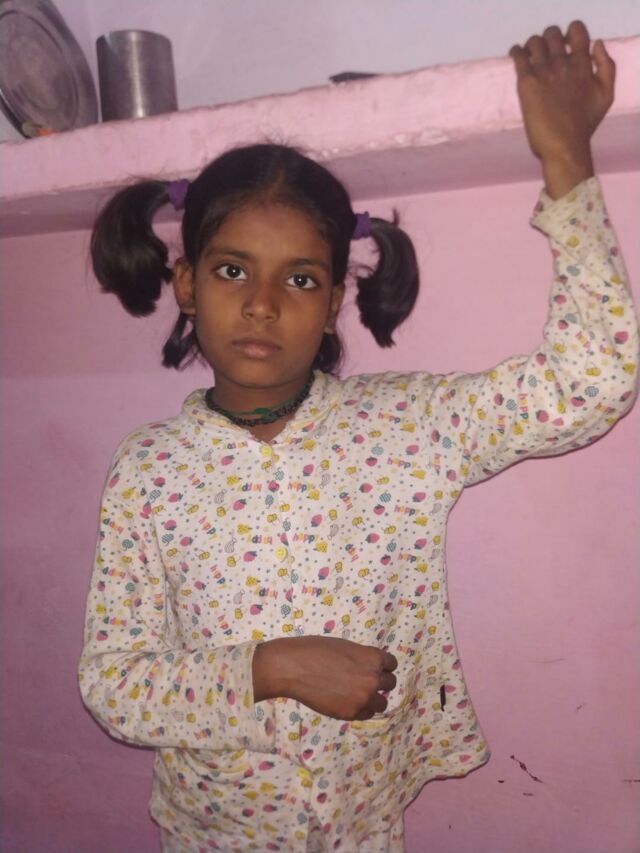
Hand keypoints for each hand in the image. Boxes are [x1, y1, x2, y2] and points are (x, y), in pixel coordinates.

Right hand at [253, 636, 397, 719]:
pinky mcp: (351, 713)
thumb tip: (369, 668)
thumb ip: (362, 658)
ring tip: (358, 695)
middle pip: (390, 684)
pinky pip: (366, 714)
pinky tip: (348, 702)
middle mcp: (373, 679)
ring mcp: (363, 698)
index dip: (383, 666)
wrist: (292, 668)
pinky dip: (361, 709)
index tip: (375, 668)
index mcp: (373, 658)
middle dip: (380, 682)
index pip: (392, 664)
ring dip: (373, 699)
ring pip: (382, 703)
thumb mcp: (345, 647)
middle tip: (365, 681)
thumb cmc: (315, 650)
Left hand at [509, 21, 615, 196]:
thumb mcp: (606, 94)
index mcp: (583, 64)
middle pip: (552, 34)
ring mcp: (544, 72)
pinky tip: (516, 56)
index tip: (566, 44)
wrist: (564, 146)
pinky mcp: (527, 82)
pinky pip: (519, 56)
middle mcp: (563, 63)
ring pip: (534, 42)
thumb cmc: (585, 125)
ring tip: (529, 56)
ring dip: (531, 45)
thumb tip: (597, 44)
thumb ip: (606, 66)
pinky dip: (516, 52)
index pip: (577, 30)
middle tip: (545, 52)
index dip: (570, 33)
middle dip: (548, 39)